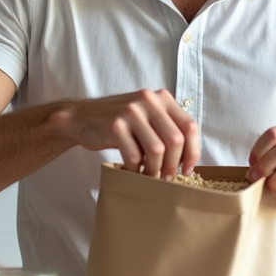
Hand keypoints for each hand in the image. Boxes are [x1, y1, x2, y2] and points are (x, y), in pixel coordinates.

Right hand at [54, 89, 199, 177]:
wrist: (82, 117)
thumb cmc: (120, 123)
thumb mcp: (147, 116)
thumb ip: (167, 128)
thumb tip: (188, 159)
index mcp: (162, 98)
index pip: (189, 126)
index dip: (193, 152)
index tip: (187, 169)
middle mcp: (149, 100)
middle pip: (175, 140)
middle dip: (174, 165)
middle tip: (167, 178)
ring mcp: (131, 111)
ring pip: (157, 150)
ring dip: (155, 170)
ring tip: (150, 176)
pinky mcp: (115, 125)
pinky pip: (134, 155)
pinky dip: (136, 169)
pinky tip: (133, 171)